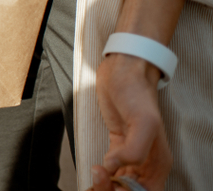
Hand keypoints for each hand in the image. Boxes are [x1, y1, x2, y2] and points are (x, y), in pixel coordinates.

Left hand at [89, 53, 171, 190]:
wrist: (123, 72)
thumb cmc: (137, 93)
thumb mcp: (144, 121)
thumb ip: (135, 149)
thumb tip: (113, 166)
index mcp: (158, 163)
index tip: (113, 185)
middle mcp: (147, 164)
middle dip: (112, 189)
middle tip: (97, 176)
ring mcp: (131, 156)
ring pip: (119, 184)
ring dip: (104, 185)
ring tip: (94, 173)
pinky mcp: (117, 147)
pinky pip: (111, 172)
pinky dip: (101, 177)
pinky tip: (92, 172)